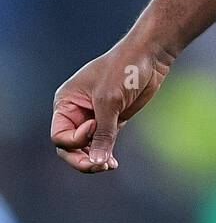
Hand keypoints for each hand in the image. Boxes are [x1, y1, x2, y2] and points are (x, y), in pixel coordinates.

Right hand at [51, 31, 175, 172]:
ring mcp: (94, 117)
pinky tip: (112, 164)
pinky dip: (105, 155)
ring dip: (94, 160)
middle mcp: (76, 111)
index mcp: (66, 102)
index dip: (75, 140)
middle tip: (99, 166)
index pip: (60, 136)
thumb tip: (96, 162)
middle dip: (81, 159)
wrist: (149, 56)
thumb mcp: (109, 101)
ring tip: (109, 166)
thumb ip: (102, 133)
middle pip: (69, 146)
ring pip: (86, 148)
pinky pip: (103, 144)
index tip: (94, 124)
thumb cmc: (123, 70)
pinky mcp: (112, 120)